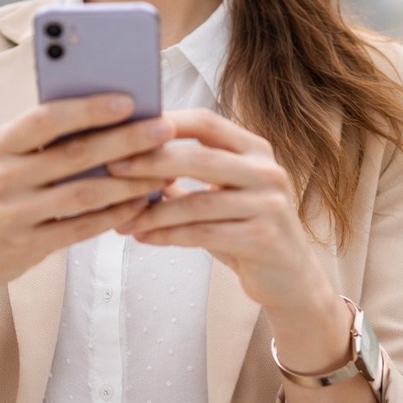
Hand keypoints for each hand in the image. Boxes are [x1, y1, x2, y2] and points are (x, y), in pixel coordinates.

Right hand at [0, 93, 173, 297]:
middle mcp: (3, 177)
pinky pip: (81, 228)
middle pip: (75, 154)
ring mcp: (14, 214)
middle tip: (163, 129)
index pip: (46, 118)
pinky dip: (114, 215)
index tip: (128, 100)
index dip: (88, 109)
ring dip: (129, 181)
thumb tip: (100, 116)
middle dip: (125, 139)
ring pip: (84, 194)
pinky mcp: (28, 246)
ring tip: (163, 170)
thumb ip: (37, 141)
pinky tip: (140, 204)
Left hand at [108, 108, 332, 312]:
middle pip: (199, 157)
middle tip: (112, 167)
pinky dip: (169, 236)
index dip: (165, 124)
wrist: (291, 279)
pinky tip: (144, 238)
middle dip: (151, 162)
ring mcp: (270, 204)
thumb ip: (183, 174)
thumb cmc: (243, 228)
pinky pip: (204, 234)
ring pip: (198, 202)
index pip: (206, 122)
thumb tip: (127, 156)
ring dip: (154, 212)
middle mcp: (267, 170)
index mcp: (254, 148)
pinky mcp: (265, 239)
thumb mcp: (218, 194)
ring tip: (121, 218)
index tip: (125, 130)